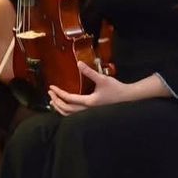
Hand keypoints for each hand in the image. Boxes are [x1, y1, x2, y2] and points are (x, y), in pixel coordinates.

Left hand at [48, 62, 165, 113]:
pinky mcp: (91, 112)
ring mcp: (89, 112)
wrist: (128, 97)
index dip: (58, 93)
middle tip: (50, 92)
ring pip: (70, 114)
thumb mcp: (102, 78)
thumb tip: (78, 63)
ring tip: (53, 100)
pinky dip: (66, 110)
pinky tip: (64, 104)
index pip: (68, 98)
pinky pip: (74, 114)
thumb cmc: (115, 88)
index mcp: (89, 102)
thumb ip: (89, 72)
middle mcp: (87, 109)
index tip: (51, 87)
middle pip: (66, 109)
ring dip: (59, 108)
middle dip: (56, 101)